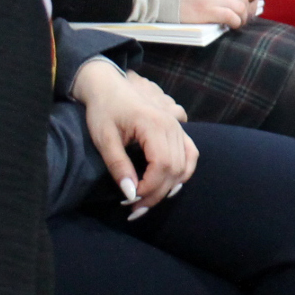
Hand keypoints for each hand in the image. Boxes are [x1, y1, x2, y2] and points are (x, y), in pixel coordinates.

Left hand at [74, 63, 197, 216]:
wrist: (109, 86)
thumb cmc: (104, 111)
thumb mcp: (104, 139)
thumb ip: (118, 166)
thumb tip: (130, 194)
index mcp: (154, 125)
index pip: (162, 165)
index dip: (149, 188)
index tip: (129, 199)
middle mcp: (172, 126)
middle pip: (174, 169)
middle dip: (156, 194)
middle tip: (133, 208)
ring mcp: (178, 127)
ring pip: (184, 166)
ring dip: (168, 188)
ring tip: (147, 201)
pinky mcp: (178, 130)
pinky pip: (190, 155)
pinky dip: (183, 173)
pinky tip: (169, 186)